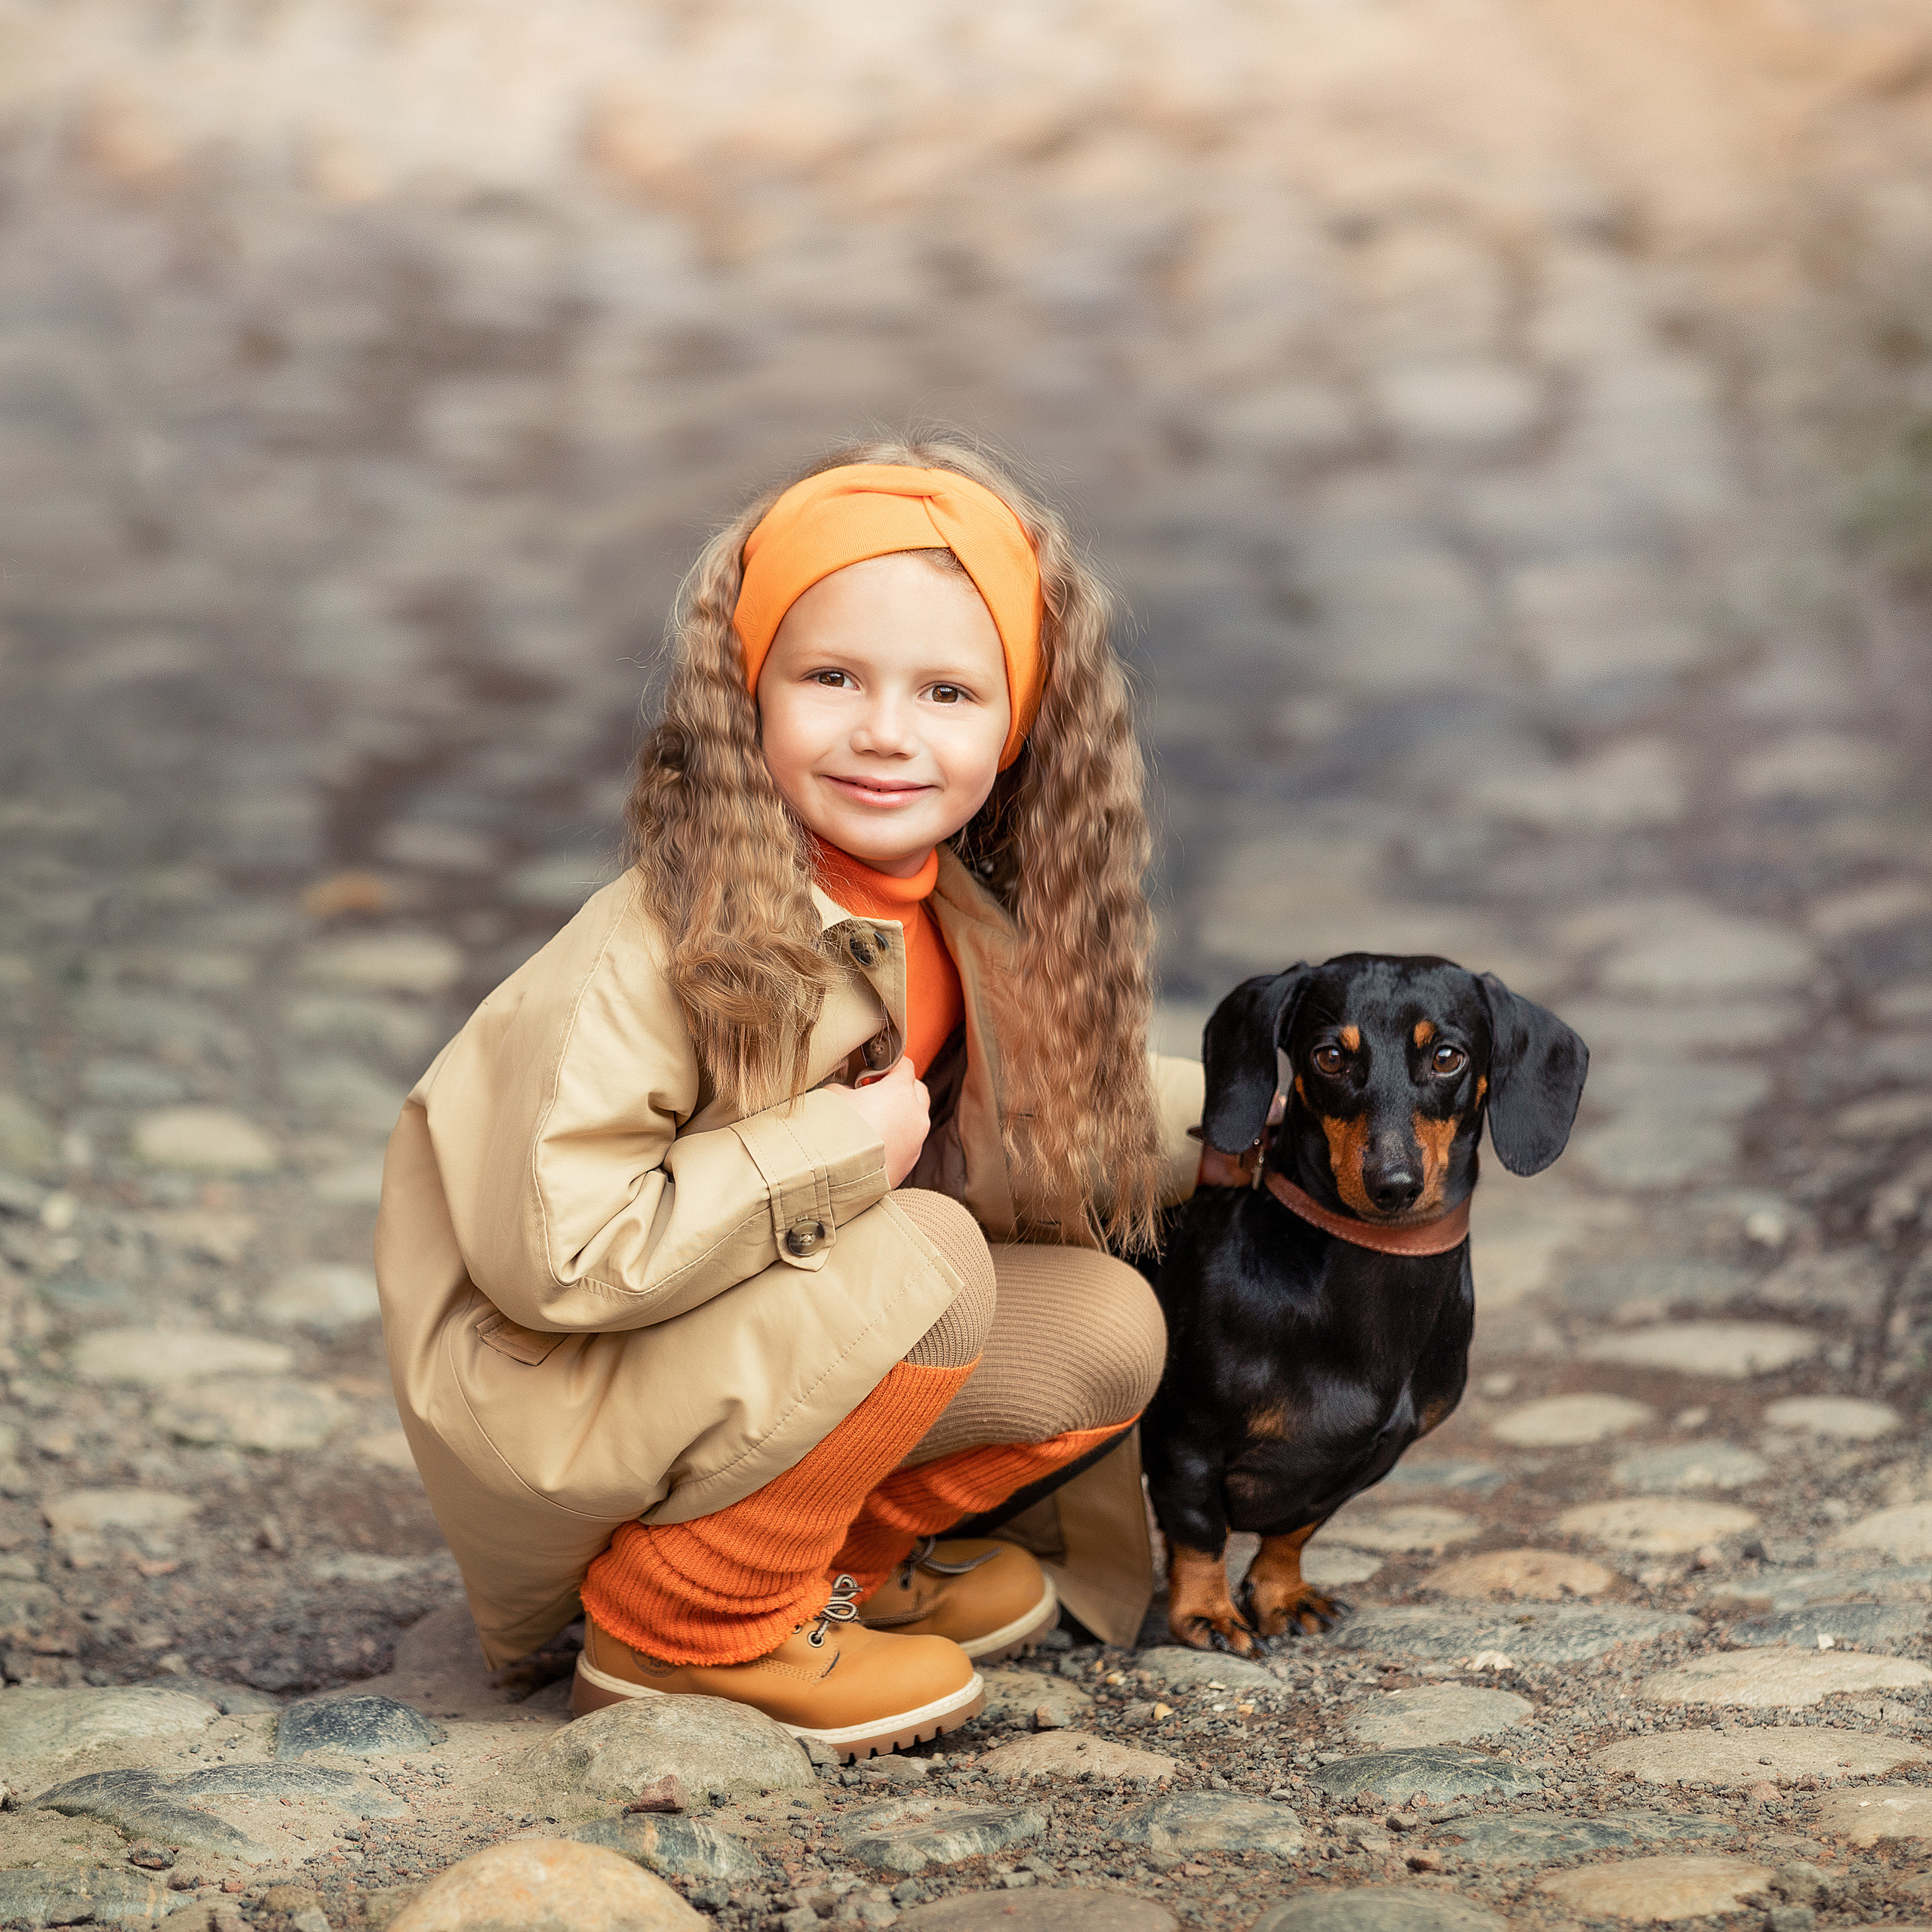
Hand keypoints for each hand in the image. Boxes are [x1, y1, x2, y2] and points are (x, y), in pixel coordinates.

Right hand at [838, 1056, 929, 1187]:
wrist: (836, 1175)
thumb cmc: (834, 1129)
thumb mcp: (833, 1094)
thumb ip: (847, 1086)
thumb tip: (849, 1089)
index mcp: (900, 1091)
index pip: (904, 1066)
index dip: (888, 1065)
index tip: (874, 1071)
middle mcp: (915, 1114)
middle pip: (918, 1090)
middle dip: (901, 1088)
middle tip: (877, 1092)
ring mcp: (916, 1141)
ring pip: (915, 1119)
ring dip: (900, 1116)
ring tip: (873, 1121)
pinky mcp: (909, 1163)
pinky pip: (908, 1143)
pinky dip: (896, 1140)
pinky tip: (873, 1144)